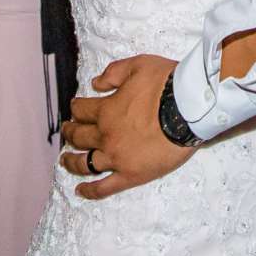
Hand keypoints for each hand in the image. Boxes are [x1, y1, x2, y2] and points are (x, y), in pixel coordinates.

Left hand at [56, 55, 192, 199]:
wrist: (190, 110)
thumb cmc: (167, 85)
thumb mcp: (138, 65)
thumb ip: (114, 72)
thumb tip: (95, 83)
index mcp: (106, 110)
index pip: (81, 110)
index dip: (76, 108)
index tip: (76, 109)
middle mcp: (106, 136)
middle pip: (79, 137)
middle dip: (70, 132)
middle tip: (68, 131)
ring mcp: (116, 158)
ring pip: (85, 163)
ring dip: (71, 161)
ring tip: (65, 160)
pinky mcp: (131, 175)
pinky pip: (105, 187)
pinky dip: (90, 190)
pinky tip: (81, 190)